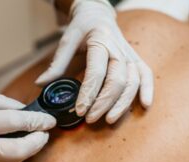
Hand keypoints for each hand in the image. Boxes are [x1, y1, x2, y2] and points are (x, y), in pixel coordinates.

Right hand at [0, 95, 55, 161]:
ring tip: (29, 140)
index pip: (15, 122)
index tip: (49, 120)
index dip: (37, 121)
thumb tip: (26, 110)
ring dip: (26, 152)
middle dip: (38, 142)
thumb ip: (2, 104)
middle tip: (44, 133)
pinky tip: (11, 152)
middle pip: (18, 150)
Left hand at [37, 0, 153, 123]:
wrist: (98, 15)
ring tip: (109, 120)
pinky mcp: (136, 60)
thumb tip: (40, 84)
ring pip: (133, 82)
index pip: (97, 72)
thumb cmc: (82, 28)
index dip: (88, 94)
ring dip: (122, 103)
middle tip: (90, 118)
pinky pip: (146, 75)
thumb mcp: (67, 41)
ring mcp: (130, 55)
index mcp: (100, 42)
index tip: (79, 110)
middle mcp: (118, 49)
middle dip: (104, 103)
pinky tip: (145, 105)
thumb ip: (57, 64)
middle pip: (117, 80)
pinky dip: (148, 90)